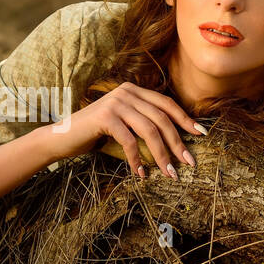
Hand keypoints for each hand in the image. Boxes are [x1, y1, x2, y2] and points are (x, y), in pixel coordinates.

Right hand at [44, 82, 204, 178]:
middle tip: (188, 163)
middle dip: (177, 143)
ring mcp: (116, 103)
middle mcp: (126, 92)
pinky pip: (130, 140)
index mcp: (133, 90)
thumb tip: (173, 140)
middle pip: (162, 118)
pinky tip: (141, 173)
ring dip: (162, 154)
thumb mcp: (122, 123)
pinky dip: (137, 159)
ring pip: (149, 130)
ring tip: (169, 173)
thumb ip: (142, 122)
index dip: (185, 119)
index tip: (201, 135)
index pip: (166, 103)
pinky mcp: (105, 117)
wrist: (62, 137)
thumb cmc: (95, 134)